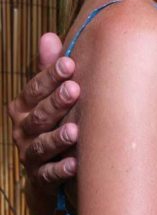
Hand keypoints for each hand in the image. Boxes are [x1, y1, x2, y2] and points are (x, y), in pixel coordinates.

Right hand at [8, 34, 79, 214]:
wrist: (48, 170)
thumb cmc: (54, 122)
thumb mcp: (50, 95)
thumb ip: (49, 69)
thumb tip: (49, 36)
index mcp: (24, 107)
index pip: (34, 89)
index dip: (50, 76)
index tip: (69, 63)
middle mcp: (23, 130)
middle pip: (38, 115)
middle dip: (56, 103)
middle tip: (75, 90)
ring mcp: (30, 155)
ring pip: (41, 145)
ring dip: (57, 138)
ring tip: (75, 130)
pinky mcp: (40, 179)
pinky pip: (48, 175)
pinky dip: (60, 169)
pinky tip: (75, 163)